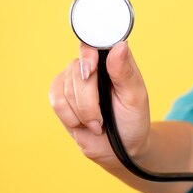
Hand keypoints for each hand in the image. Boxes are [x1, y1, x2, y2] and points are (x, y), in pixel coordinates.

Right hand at [48, 42, 150, 166]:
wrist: (121, 148)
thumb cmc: (133, 119)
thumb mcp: (136, 97)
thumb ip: (125, 72)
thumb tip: (120, 46)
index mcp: (114, 60)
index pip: (94, 43)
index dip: (88, 55)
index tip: (90, 70)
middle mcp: (93, 65)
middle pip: (77, 71)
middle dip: (89, 101)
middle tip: (103, 118)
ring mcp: (75, 80)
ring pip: (65, 88)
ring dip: (82, 112)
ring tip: (98, 123)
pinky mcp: (62, 96)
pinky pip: (57, 101)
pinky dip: (70, 117)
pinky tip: (83, 123)